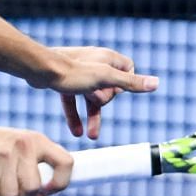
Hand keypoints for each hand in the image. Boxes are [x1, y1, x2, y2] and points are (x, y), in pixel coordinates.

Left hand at [37, 46, 158, 139]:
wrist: (39, 69)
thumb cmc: (73, 71)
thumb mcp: (106, 79)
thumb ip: (130, 83)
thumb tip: (156, 83)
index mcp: (108, 58)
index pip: (128, 70)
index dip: (125, 83)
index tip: (116, 88)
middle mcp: (95, 63)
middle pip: (110, 88)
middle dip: (103, 101)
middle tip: (94, 98)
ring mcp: (80, 73)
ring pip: (91, 98)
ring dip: (92, 116)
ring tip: (91, 136)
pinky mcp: (65, 82)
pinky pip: (74, 102)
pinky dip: (76, 116)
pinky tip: (77, 132)